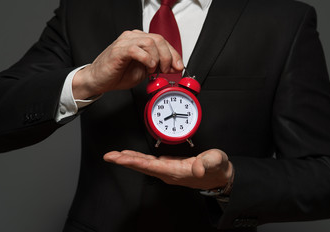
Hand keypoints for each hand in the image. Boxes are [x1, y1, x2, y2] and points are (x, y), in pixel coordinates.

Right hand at [72, 30, 183, 99]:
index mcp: (140, 40)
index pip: (162, 41)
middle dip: (168, 57)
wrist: (98, 80)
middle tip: (166, 70)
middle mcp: (133, 37)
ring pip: (150, 42)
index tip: (179, 66)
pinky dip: (147, 59)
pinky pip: (137, 49)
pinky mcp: (119, 50)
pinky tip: (147, 68)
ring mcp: (125, 42)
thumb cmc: (117, 74)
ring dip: (157, 59)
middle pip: (159, 39)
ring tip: (153, 70)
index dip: (174, 54)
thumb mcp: (143, 71)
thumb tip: (173, 67)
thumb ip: (157, 66)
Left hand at [103, 149, 233, 190]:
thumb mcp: (216, 161)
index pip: (152, 166)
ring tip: (115, 155)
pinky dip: (138, 159)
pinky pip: (149, 163)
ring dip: (129, 160)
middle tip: (110, 156)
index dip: (136, 162)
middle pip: (143, 167)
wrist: (220, 175)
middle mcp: (169, 173)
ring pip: (144, 165)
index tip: (122, 158)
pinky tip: (131, 155)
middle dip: (125, 161)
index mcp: (177, 171)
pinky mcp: (168, 167)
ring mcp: (168, 171)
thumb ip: (207, 163)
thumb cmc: (217, 168)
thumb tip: (199, 167)